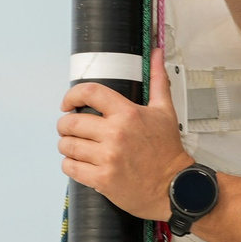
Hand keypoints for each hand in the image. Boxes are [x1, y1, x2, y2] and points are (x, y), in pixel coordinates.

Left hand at [60, 47, 193, 220]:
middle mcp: (116, 134)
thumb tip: (156, 54)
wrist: (175, 186)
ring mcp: (108, 158)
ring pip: (67, 146)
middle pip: (70, 123)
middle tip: (71, 129)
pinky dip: (70, 165)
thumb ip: (158, 80)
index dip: (71, 96)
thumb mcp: (165, 111)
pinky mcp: (102, 179)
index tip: (68, 103)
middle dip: (65, 125)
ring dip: (67, 146)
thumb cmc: (168, 150)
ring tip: (77, 147)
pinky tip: (81, 163)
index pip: (89, 93)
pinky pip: (70, 167)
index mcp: (128, 114)